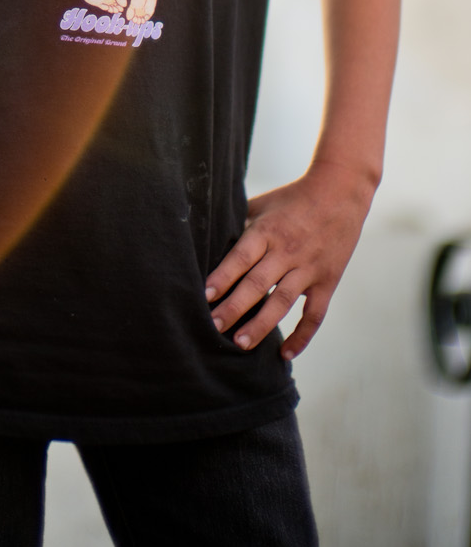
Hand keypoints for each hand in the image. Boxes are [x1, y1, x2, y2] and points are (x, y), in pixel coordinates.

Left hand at [203, 162, 376, 358]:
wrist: (341, 191)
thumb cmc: (292, 198)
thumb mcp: (262, 204)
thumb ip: (239, 222)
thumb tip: (208, 238)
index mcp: (268, 230)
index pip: (241, 257)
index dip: (223, 276)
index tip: (205, 295)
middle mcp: (288, 250)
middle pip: (258, 283)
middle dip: (234, 307)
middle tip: (214, 327)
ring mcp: (309, 267)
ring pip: (283, 302)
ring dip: (261, 325)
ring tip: (240, 343)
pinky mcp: (328, 281)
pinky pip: (315, 315)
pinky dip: (302, 336)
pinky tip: (285, 354)